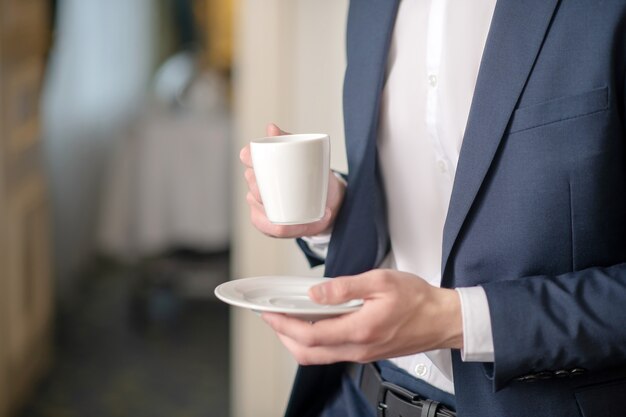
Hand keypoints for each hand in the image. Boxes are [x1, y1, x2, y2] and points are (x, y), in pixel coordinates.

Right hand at [240, 123, 345, 237]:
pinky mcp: (267, 224)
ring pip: (263, 210)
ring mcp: (259, 206)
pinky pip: (274, 229)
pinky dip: (293, 228)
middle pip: (254, 184)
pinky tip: (310, 223)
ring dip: (284, 210)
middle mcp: (256, 185)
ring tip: (312, 210)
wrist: (327, 202)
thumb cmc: (314, 177)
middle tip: (292, 187)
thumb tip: (270, 127)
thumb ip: (290, 141)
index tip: (253, 156)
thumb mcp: (308, 157)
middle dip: (266, 187)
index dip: (249, 157)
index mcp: (262, 165)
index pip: (248, 157)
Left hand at [262, 269, 463, 364]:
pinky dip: (315, 342)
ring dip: (298, 341)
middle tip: (272, 317)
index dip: (284, 325)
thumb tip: (317, 293)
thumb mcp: (381, 281)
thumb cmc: (418, 300)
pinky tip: (315, 323)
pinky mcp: (367, 352)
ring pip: (319, 357)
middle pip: (308, 353)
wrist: (443, 320)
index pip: (310, 334)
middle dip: (284, 336)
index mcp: (360, 330)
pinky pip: (333, 353)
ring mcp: (362, 354)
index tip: (269, 314)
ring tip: (288, 319)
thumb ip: (346, 287)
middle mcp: (358, 348)